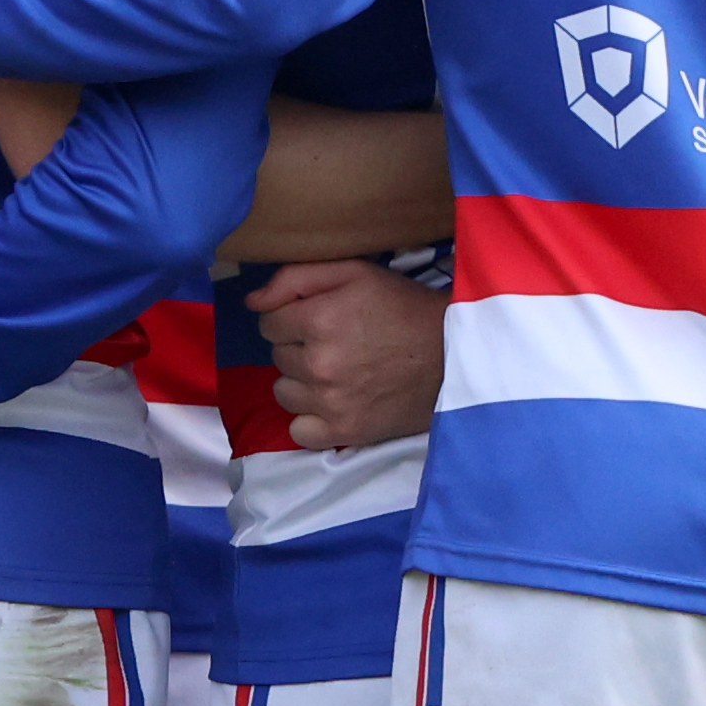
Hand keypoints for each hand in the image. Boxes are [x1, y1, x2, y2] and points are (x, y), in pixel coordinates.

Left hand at [256, 252, 447, 457]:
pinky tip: (331, 403)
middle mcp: (319, 364)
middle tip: (336, 342)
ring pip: (284, 392)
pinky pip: (299, 430)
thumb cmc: (404, 307)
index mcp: (319, 320)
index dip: (292, 318)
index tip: (319, 318)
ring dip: (301, 381)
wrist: (453, 355)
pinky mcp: (345, 431)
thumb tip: (251, 301)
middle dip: (298, 347)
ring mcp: (330, 402)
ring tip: (335, 372)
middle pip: (278, 356)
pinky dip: (310, 419)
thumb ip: (296, 279)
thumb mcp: (356, 273)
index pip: (269, 323)